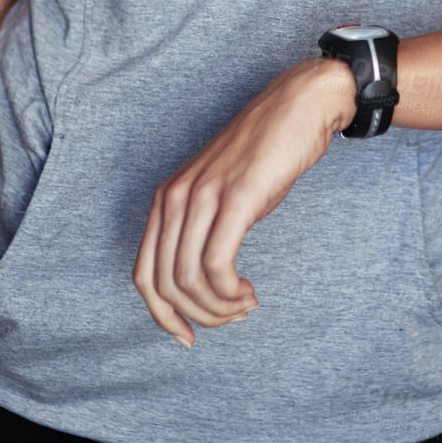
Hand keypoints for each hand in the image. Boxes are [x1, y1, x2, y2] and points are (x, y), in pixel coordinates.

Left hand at [133, 54, 357, 346]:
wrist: (298, 107)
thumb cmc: (264, 154)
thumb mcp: (220, 193)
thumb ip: (201, 228)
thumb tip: (200, 284)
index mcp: (166, 199)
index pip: (143, 275)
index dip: (162, 316)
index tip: (188, 335)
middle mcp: (175, 198)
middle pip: (163, 284)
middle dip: (198, 316)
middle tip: (232, 317)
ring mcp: (203, 196)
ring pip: (188, 280)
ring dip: (218, 307)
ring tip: (246, 305)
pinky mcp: (235, 199)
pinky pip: (217, 265)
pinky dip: (231, 291)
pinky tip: (250, 291)